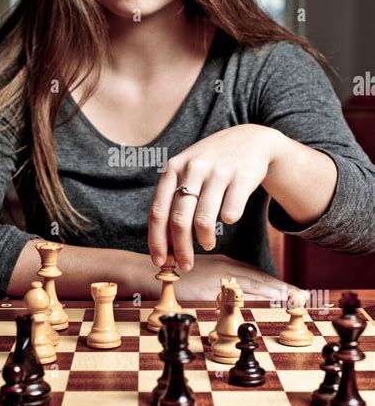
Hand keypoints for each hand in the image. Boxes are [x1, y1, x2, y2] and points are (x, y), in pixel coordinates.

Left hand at [148, 124, 284, 271]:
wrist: (250, 140)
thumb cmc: (211, 165)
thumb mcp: (187, 172)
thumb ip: (174, 202)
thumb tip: (165, 246)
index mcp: (172, 168)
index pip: (158, 212)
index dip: (157, 241)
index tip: (159, 262)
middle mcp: (193, 168)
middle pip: (179, 221)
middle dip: (180, 250)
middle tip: (185, 266)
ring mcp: (218, 172)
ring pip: (204, 221)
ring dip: (204, 240)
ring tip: (207, 243)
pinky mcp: (242, 177)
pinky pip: (231, 213)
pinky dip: (228, 221)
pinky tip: (228, 218)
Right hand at [172, 254, 297, 301]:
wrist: (144, 271)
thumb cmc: (170, 275)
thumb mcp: (198, 275)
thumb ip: (217, 281)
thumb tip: (234, 293)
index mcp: (224, 265)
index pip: (257, 276)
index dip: (277, 284)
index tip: (295, 292)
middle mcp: (224, 269)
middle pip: (260, 281)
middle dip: (282, 289)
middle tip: (303, 297)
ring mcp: (216, 279)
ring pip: (253, 287)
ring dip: (274, 295)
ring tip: (294, 301)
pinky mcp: (207, 290)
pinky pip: (236, 297)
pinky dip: (254, 300)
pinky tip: (268, 306)